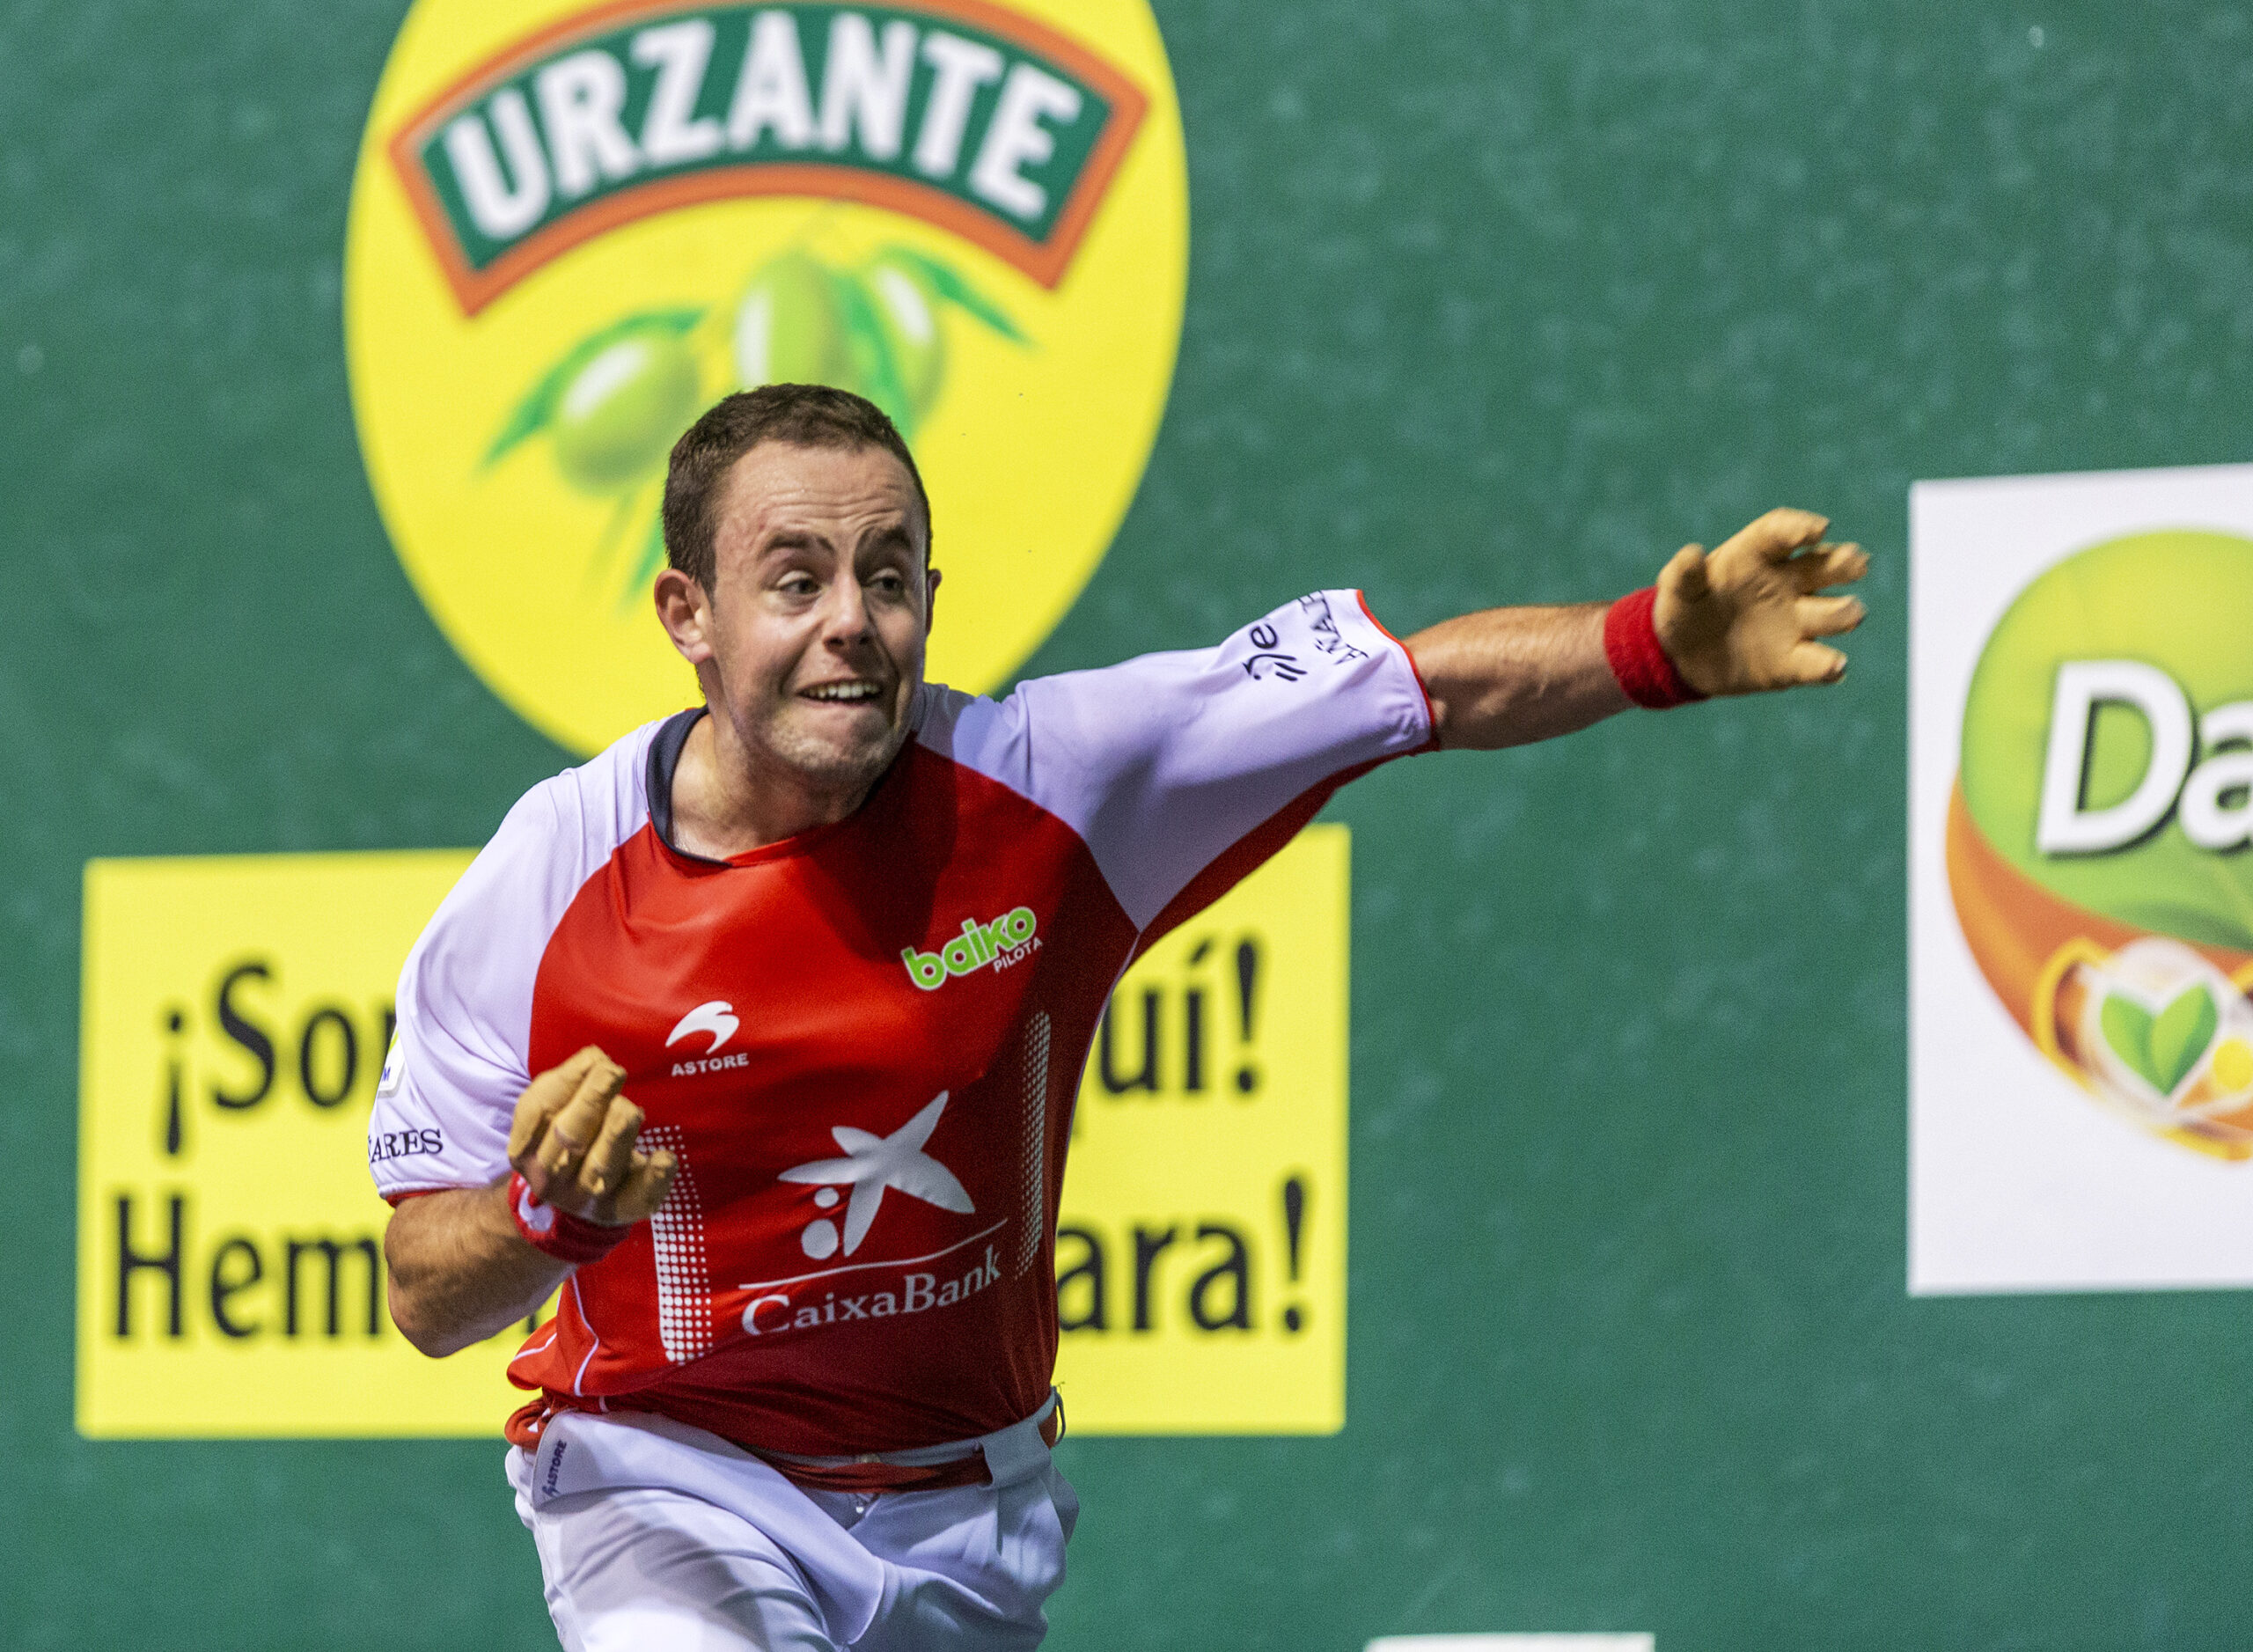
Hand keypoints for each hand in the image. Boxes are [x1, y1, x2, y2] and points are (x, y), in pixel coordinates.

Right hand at [505, 1046, 675, 1225]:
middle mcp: (554, 1177)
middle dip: (591, 1102)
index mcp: (529, 1148)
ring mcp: (589, 1198)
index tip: (596, 1058)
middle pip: (570, 1138)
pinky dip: (654, 1179)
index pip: (540, 1112)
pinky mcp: (624, 1208)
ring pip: (602, 1166)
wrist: (575, 1201)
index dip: (568, 1083)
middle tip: (613, 1072)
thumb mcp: (553, 1110)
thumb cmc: (567, 1138)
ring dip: (616, 1136)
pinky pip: (639, 1197)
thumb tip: (595, 1058)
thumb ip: (568, 1084)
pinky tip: (664, 1159)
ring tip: (631, 1111)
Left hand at [1654, 508, 1868, 695]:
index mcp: (1757, 556)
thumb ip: (1683, 574)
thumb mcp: (1674, 590)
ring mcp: (1794, 623)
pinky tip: (1833, 666)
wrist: (1680, 656)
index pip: (1782, 534)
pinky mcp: (1792, 661)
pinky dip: (1828, 666)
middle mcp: (1787, 584)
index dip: (1801, 528)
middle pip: (1823, 567)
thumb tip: (1691, 553)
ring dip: (1843, 612)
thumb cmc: (1683, 609)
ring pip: (1831, 613)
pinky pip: (1816, 662)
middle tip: (1857, 564)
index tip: (1818, 530)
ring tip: (1851, 613)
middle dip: (1844, 563)